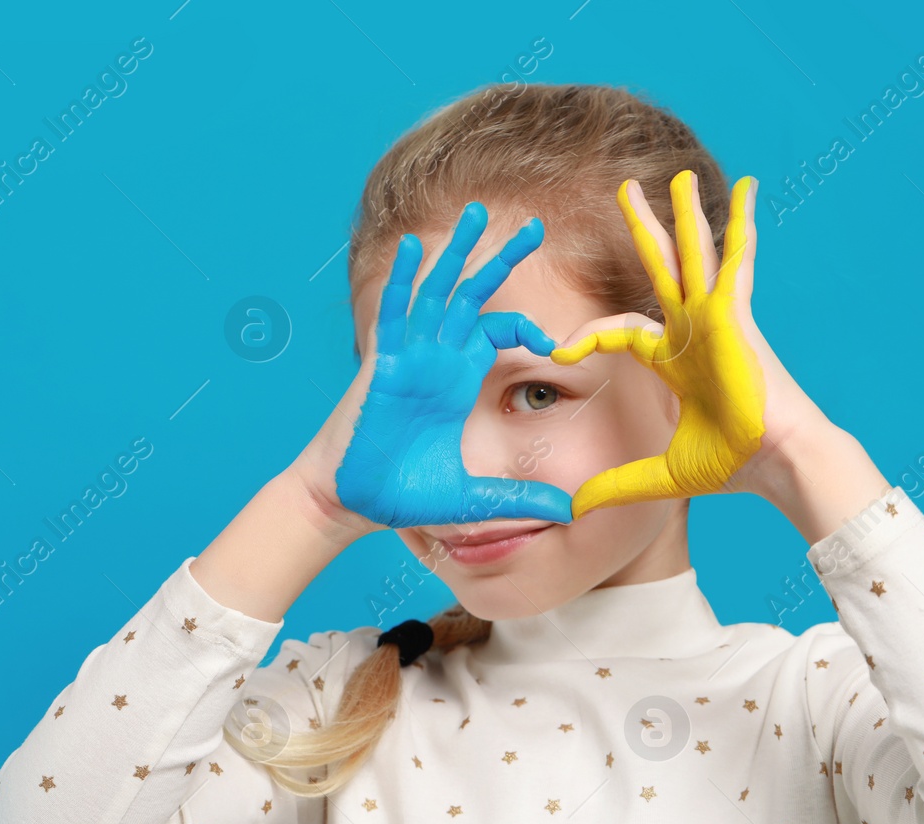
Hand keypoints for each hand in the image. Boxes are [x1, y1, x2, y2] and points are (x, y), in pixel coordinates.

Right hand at [298, 203, 574, 533]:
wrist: (354, 504)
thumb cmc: (403, 495)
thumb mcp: (473, 498)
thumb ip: (520, 498)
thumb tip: (570, 510)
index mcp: (457, 378)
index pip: (498, 330)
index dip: (527, 325)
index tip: (556, 343)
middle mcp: (436, 358)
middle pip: (473, 295)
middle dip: (501, 260)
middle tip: (534, 226)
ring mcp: (408, 357)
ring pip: (437, 292)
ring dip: (456, 253)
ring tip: (478, 213)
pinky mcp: (382, 366)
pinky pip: (394, 316)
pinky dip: (403, 282)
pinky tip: (414, 249)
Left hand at [550, 171, 831, 517]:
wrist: (775, 462)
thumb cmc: (732, 466)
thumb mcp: (660, 475)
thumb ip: (618, 484)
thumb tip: (575, 510)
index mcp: (676, 361)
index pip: (622, 329)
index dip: (587, 336)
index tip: (558, 353)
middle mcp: (695, 331)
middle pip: (660, 269)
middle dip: (642, 230)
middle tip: (624, 191)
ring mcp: (717, 319)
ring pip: (695, 254)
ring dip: (685, 215)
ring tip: (675, 175)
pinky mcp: (738, 315)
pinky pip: (737, 260)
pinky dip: (741, 225)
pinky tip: (748, 188)